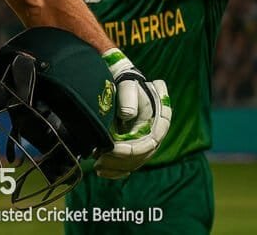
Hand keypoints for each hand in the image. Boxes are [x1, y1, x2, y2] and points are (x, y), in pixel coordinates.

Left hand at [97, 50, 172, 178]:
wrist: (122, 85)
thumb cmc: (126, 85)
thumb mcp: (128, 87)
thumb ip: (129, 98)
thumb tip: (127, 114)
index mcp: (159, 124)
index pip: (147, 144)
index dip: (130, 150)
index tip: (111, 149)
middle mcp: (154, 137)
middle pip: (139, 158)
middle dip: (119, 162)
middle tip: (99, 161)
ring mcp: (145, 143)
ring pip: (133, 164)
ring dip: (115, 168)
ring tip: (97, 166)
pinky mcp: (134, 148)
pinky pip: (128, 165)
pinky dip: (115, 170)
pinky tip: (102, 171)